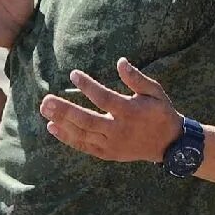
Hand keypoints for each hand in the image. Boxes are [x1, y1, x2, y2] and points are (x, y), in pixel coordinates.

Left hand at [39, 57, 181, 162]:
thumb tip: (120, 62)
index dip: (88, 86)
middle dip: (65, 110)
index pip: (104, 98)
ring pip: (82, 134)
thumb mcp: (155, 92)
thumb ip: (137, 78)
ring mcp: (112, 144)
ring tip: (45, 109)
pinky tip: (53, 127)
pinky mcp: (108, 153)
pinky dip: (67, 138)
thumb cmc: (160, 113)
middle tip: (46, 100)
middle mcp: (119, 130)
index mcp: (130, 112)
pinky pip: (84, 146)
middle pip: (87, 120)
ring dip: (62, 122)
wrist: (169, 145)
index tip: (73, 74)